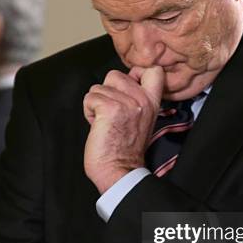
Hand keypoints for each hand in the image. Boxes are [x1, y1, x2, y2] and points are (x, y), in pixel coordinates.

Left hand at [83, 66, 163, 193]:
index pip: (154, 70)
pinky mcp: (109, 108)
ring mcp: (126, 103)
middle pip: (115, 74)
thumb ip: (136, 100)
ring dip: (96, 104)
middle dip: (107, 91)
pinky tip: (97, 125)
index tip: (128, 87)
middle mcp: (142, 100)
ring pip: (98, 87)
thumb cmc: (125, 149)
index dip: (136, 72)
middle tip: (111, 112)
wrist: (119, 171)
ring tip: (104, 121)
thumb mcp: (141, 120)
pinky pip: (90, 98)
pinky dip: (88, 112)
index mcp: (152, 102)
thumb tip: (121, 84)